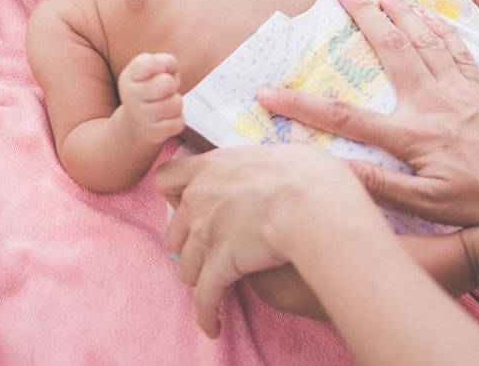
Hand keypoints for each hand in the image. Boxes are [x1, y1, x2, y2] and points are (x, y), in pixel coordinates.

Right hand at [118, 52, 184, 144]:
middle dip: (172, 85)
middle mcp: (131, 96)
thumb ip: (165, 62)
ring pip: (176, 104)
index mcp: (130, 77)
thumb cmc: (149, 88)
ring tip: (166, 103)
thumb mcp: (152, 69)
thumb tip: (172, 76)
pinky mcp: (153, 133)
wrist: (135, 122)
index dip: (161, 64)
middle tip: (165, 89)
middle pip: (167, 84)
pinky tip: (167, 118)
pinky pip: (178, 122)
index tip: (159, 71)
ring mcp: (141, 116)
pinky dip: (178, 118)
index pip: (148, 64)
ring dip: (176, 102)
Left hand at [156, 145, 380, 337]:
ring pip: (186, 266)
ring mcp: (205, 233)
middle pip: (174, 230)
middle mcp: (198, 199)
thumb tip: (276, 166)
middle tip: (207, 250)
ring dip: (199, 277)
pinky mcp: (219, 265)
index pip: (166, 178)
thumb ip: (261, 163)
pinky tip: (213, 325)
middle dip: (187, 243)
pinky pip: (204, 297)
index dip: (172, 193)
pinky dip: (207, 314)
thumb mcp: (279, 153)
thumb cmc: (307, 175)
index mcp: (210, 167)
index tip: (186, 202)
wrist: (313, 205)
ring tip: (214, 286)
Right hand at [257, 0, 478, 225]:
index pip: (345, 116)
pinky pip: (457, 46)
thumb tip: (333, 171)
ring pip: (423, 37)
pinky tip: (433, 14)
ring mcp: (459, 88)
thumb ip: (381, 185)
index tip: (266, 91)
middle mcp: (431, 100)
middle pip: (389, 49)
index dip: (301, 104)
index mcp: (412, 133)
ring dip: (400, 10)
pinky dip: (441, 26)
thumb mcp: (431, 205)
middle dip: (361, 15)